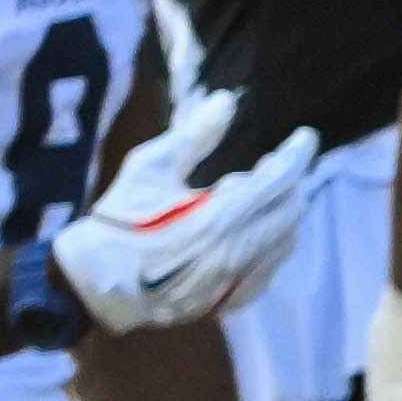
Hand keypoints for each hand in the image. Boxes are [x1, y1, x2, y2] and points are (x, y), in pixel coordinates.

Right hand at [47, 93, 324, 332]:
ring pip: (287, 238)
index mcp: (220, 217)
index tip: (305, 136)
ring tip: (246, 199)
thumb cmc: (120, 222)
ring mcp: (240, 279)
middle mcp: (240, 250)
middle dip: (287, 182)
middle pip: (291, 208)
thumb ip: (192, 136)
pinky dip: (269, 242)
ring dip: (278, 212)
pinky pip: (272, 267)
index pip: (280, 179)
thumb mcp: (148, 169)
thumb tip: (226, 101)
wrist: (96, 285)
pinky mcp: (235, 299)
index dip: (297, 153)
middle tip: (267, 166)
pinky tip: (244, 232)